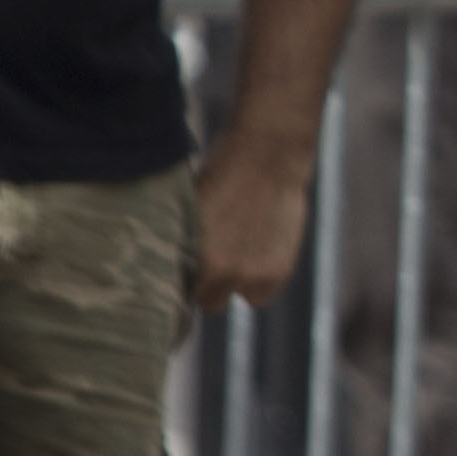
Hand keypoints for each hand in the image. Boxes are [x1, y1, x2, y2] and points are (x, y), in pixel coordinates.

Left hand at [186, 138, 310, 319]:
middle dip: (212, 284)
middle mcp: (222, 272)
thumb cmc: (221, 173)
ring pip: (241, 295)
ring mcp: (254, 273)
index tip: (191, 269)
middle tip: (217, 260)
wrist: (268, 154)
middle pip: (210, 301)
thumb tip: (177, 261)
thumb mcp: (192, 210)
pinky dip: (264, 277)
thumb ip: (187, 242)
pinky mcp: (279, 270)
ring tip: (244, 251)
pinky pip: (265, 292)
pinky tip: (262, 250)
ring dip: (241, 281)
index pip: (181, 292)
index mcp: (193, 257)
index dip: (188, 279)